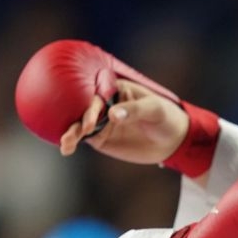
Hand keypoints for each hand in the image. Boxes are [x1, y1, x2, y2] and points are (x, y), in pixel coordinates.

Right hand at [15, 39, 215, 173]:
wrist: (172, 138)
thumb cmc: (164, 116)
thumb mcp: (154, 109)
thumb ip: (134, 110)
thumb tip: (113, 115)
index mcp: (114, 89)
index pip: (98, 96)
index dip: (92, 108)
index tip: (91, 123)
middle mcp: (103, 104)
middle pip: (83, 109)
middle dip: (76, 121)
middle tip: (73, 134)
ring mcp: (101, 121)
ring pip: (80, 125)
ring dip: (71, 133)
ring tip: (66, 144)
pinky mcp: (101, 138)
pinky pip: (84, 138)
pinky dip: (74, 142)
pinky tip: (66, 149)